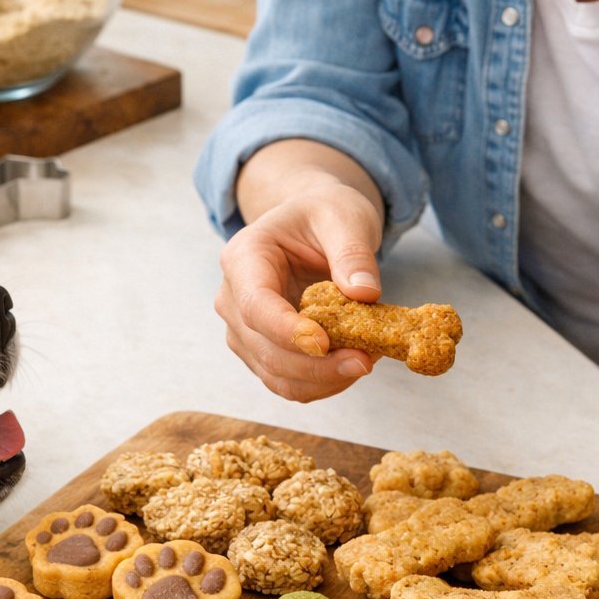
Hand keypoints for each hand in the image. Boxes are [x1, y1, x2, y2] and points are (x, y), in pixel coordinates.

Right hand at [216, 178, 383, 401]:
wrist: (313, 227)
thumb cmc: (323, 215)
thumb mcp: (343, 217)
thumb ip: (352, 252)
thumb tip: (364, 293)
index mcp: (243, 258)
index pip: (254, 305)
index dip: (285, 330)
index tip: (324, 343)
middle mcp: (233, 299)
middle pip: (264, 349)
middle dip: (315, 365)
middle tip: (366, 360)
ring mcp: (244, 331)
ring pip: (275, 375)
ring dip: (322, 380)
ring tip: (365, 361)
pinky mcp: (263, 352)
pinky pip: (288, 383)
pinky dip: (322, 383)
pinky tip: (352, 366)